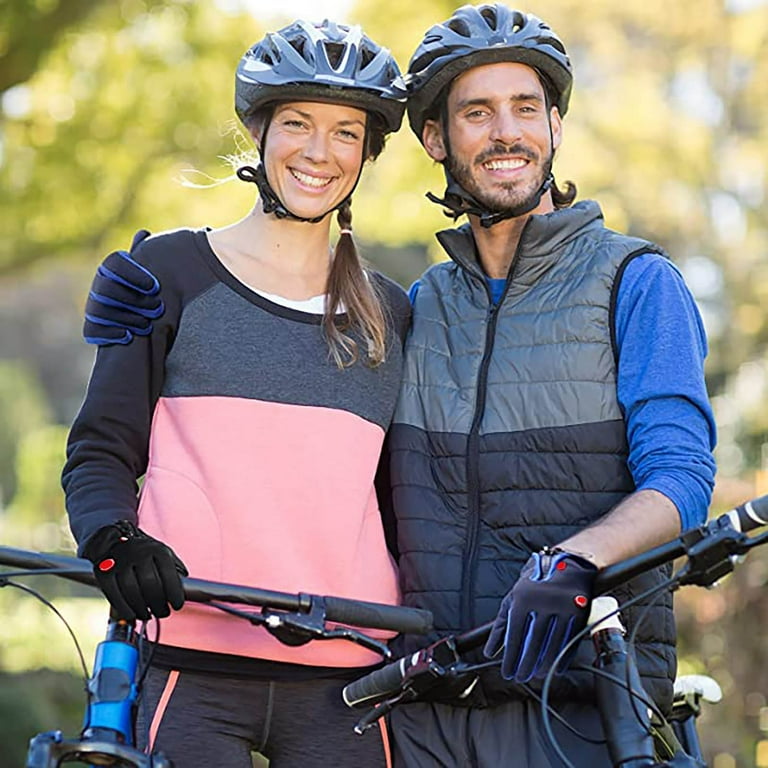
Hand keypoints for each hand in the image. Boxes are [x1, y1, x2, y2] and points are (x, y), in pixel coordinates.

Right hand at [83, 521, 187, 620]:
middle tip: (163, 612)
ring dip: (142, 609)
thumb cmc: (144, 554)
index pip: (169, 574)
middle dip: (159, 604)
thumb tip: (186, 585)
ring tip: (148, 615)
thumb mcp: (162, 553)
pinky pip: (114, 595)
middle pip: (150, 584)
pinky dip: (125, 609)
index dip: (175, 593)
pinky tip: (132, 614)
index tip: (177, 605)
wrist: (114, 542)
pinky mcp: (104, 572)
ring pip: (132, 591)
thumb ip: (175, 568)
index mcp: (157, 549)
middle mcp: (139, 553)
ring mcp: (120, 562)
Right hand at [84, 229, 163, 345]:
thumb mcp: (149, 273)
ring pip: (100, 309)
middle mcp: (99, 286)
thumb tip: (143, 233)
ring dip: (126, 317)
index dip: (134, 274)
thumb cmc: (148, 292)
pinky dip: (110, 332)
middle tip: (158, 308)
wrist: (141, 322)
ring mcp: (93, 307)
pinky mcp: (92, 328)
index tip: (155, 286)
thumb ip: (146, 257)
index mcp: (111, 268)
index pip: (115, 263)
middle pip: (107, 288)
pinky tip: (128, 336)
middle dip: (133, 299)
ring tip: (147, 324)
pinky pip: (93, 330)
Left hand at [483, 549, 596, 681]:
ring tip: (537, 675)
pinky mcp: (579, 613)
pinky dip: (563, 658)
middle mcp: (543, 602)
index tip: (507, 671)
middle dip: (525, 665)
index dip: (510, 657)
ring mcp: (563, 608)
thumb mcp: (514, 597)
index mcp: (524, 598)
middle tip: (521, 678)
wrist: (567, 564)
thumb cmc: (536, 582)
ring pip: (553, 644)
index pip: (515, 634)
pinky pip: (570, 640)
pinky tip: (556, 668)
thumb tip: (491, 651)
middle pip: (534, 642)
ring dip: (544, 664)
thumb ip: (501, 624)